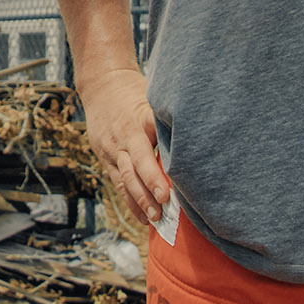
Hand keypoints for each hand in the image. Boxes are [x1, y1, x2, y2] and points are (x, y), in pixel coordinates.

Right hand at [79, 66, 169, 224]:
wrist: (101, 86)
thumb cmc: (136, 93)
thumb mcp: (153, 97)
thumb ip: (169, 119)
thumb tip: (202, 137)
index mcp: (141, 118)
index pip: (153, 139)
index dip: (162, 156)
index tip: (173, 173)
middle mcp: (126, 135)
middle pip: (137, 163)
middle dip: (150, 184)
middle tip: (165, 203)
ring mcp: (113, 149)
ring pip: (125, 177)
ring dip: (140, 200)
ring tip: (155, 218)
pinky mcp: (106, 159)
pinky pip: (118, 183)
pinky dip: (130, 202)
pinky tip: (142, 218)